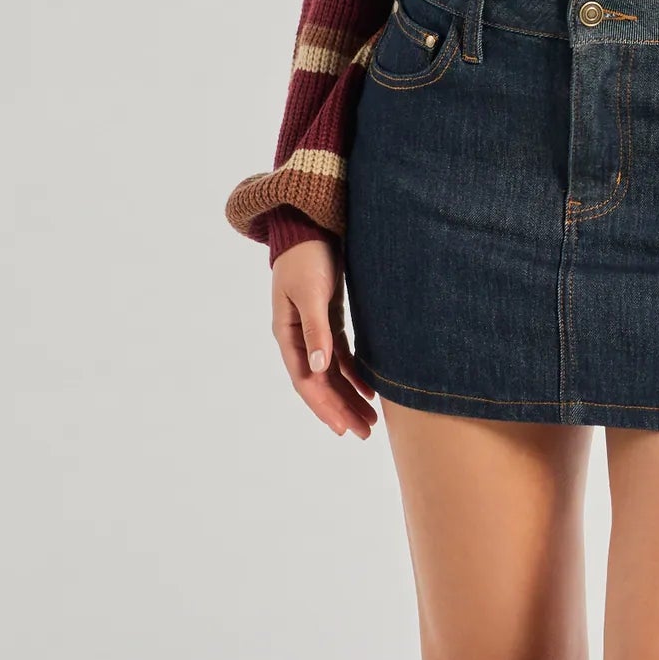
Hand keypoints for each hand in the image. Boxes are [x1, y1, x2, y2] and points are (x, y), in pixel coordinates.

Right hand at [271, 238, 378, 438]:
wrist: (311, 226)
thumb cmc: (307, 257)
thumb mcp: (311, 293)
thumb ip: (316, 329)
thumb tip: (319, 369)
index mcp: (288, 335)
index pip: (307, 381)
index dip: (324, 406)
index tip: (343, 428)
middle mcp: (299, 338)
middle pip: (321, 383)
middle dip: (341, 409)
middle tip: (365, 432)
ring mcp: (314, 329)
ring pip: (332, 373)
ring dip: (349, 395)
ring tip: (370, 420)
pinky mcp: (329, 318)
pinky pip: (341, 355)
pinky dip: (354, 373)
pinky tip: (370, 389)